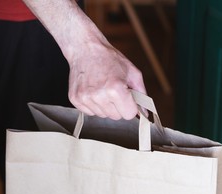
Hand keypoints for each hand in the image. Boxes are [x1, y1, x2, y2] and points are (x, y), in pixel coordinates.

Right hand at [22, 0, 145, 119]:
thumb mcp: (133, 73)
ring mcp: (85, 98)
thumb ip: (141, 95)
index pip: (129, 115)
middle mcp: (99, 95)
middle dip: (118, 106)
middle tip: (114, 90)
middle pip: (116, 117)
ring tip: (103, 89)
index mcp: (115, 89)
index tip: (127, 96)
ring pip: (103, 116)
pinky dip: (94, 105)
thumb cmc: (110, 59)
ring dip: (106, 106)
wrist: (86, 49)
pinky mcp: (76, 100)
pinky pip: (90, 113)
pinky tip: (94, 90)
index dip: (130, 106)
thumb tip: (145, 113)